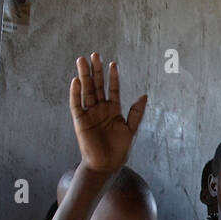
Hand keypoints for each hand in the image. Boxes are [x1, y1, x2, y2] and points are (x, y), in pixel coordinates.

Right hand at [70, 53, 146, 172]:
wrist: (106, 165)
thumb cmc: (119, 149)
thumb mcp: (131, 129)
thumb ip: (136, 112)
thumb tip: (144, 95)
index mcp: (112, 109)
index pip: (112, 89)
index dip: (112, 77)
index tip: (112, 63)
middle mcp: (100, 109)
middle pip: (96, 85)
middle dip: (96, 70)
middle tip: (94, 54)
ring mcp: (89, 113)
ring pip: (85, 91)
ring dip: (84, 76)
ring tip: (82, 60)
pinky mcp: (80, 121)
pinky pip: (76, 104)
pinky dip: (75, 93)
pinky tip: (76, 81)